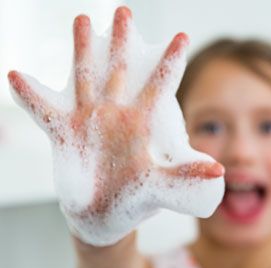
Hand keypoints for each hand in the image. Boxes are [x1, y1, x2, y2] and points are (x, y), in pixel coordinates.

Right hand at [9, 7, 224, 245]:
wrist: (104, 215)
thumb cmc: (135, 198)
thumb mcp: (160, 186)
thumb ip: (185, 176)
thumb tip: (219, 171)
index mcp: (140, 123)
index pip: (160, 85)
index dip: (171, 61)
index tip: (182, 35)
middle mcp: (115, 114)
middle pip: (119, 70)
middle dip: (121, 40)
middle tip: (125, 11)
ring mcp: (89, 121)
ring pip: (85, 78)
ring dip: (81, 50)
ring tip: (82, 18)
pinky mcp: (65, 133)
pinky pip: (44, 111)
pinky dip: (29, 95)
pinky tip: (15, 74)